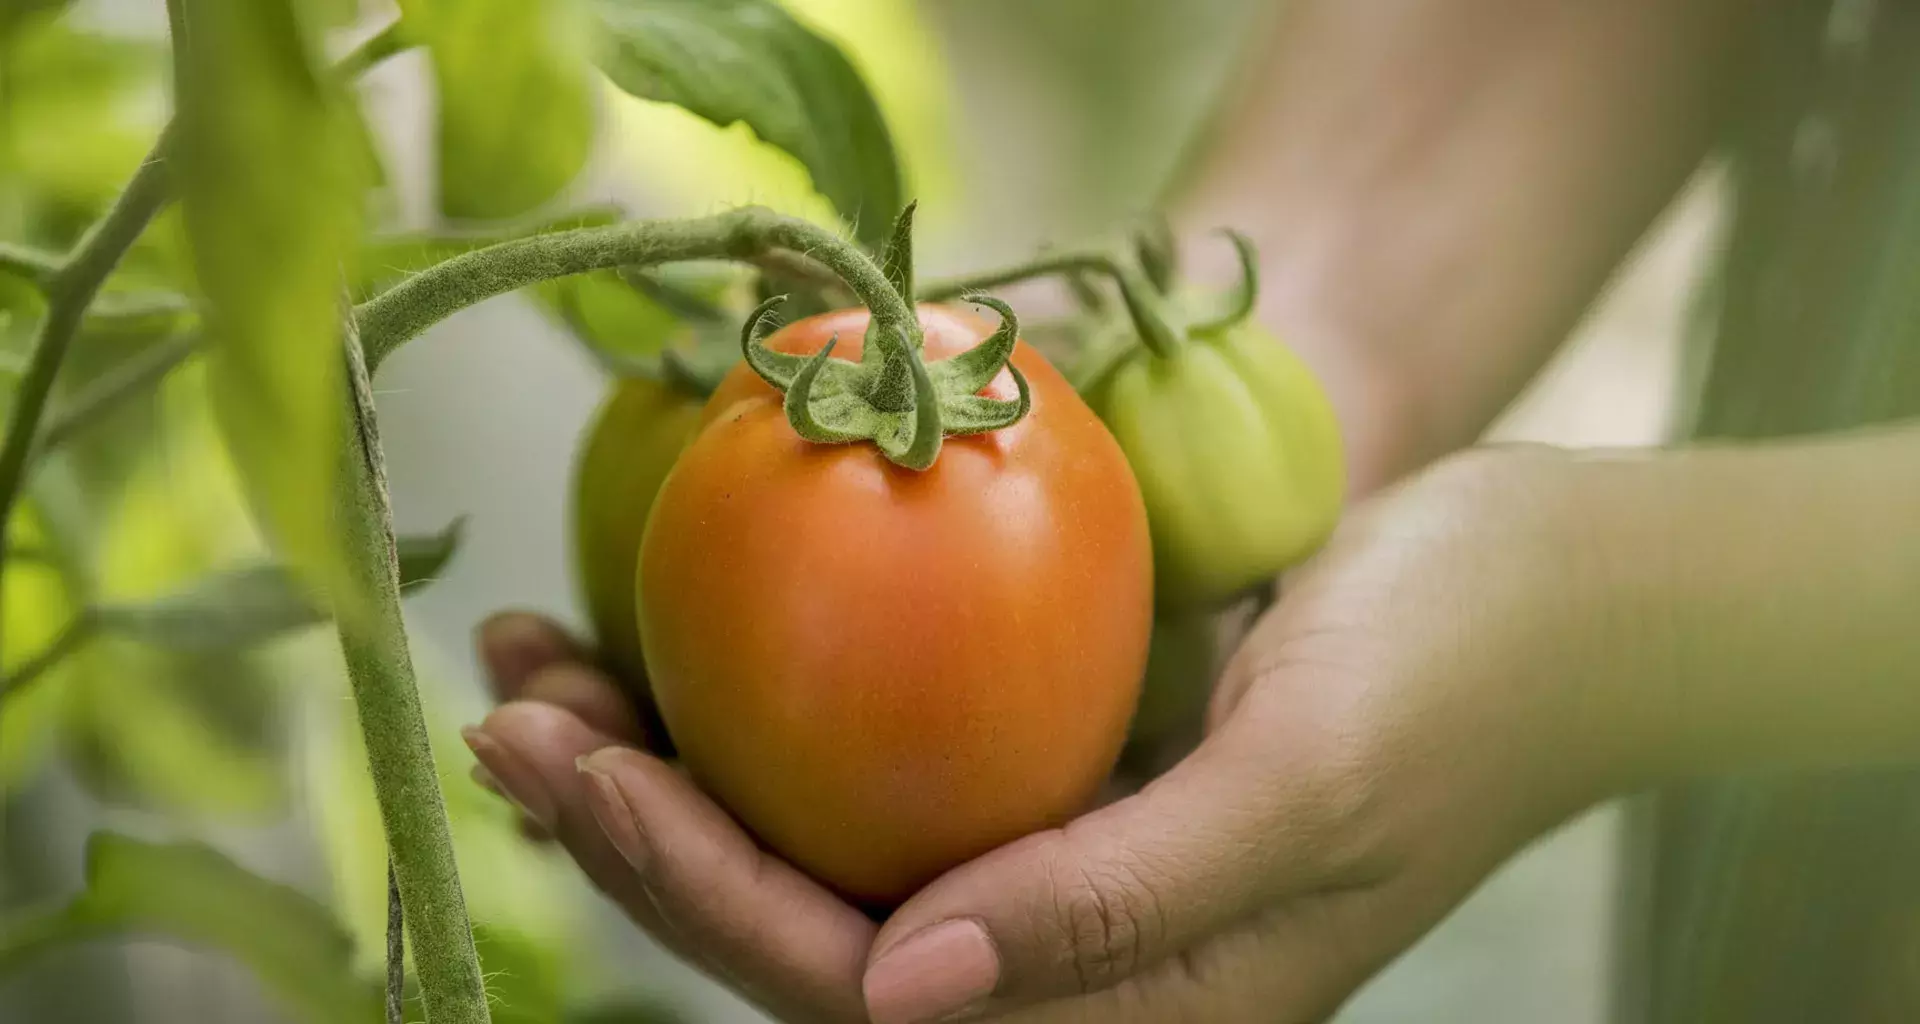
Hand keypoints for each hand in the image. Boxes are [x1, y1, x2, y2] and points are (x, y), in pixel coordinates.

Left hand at [465, 446, 1642, 1022]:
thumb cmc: (1459, 676)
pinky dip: (767, 703)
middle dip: (641, 830)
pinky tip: (677, 630)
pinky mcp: (1055, 778)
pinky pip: (878, 762)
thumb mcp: (1304, 786)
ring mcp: (1055, 871)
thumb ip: (1121, 905)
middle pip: (803, 926)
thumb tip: (900, 991)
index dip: (698, 885)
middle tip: (511, 708)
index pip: (857, 982)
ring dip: (675, 763)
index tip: (574, 767)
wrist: (1552, 591)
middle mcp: (1070, 968)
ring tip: (545, 668)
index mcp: (1128, 1020)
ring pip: (820, 846)